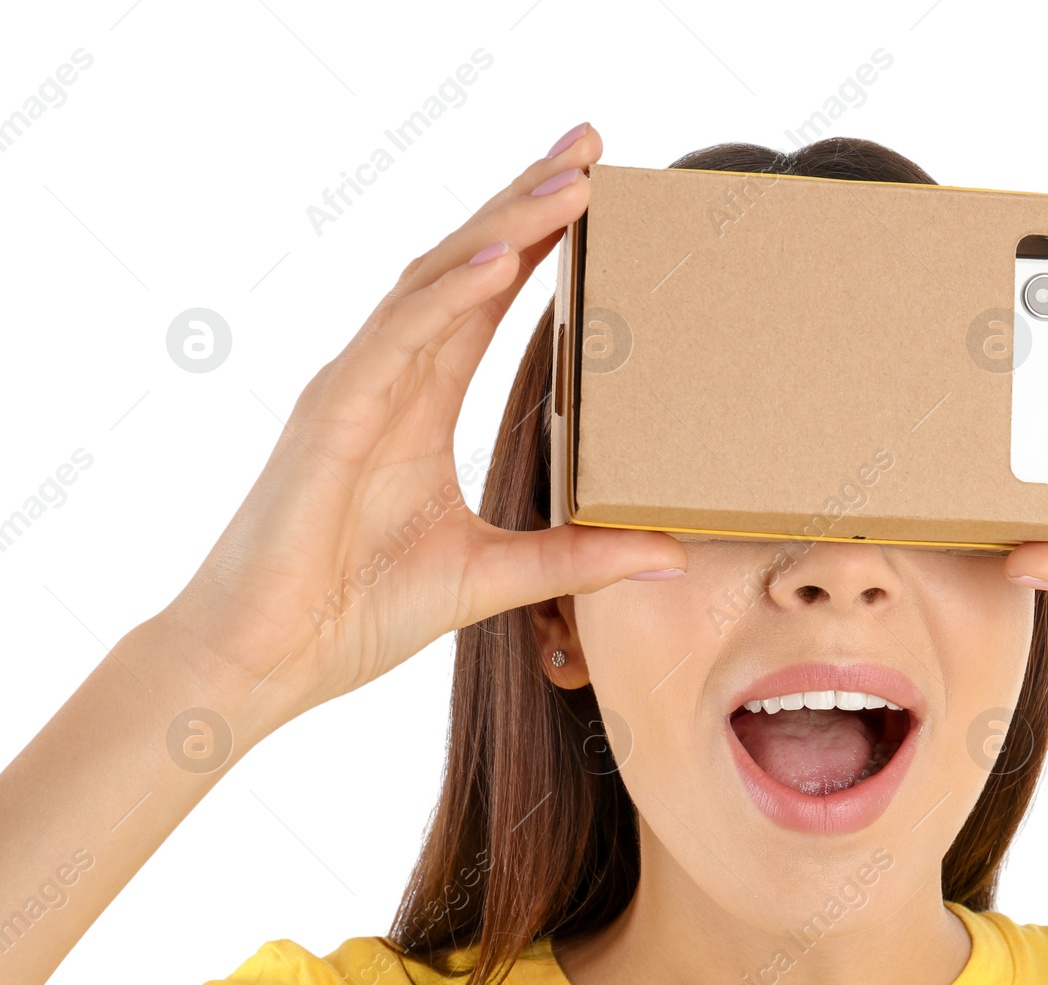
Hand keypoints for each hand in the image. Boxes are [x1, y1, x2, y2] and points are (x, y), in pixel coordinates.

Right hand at [159, 123, 686, 734]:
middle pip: (464, 267)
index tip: (594, 192)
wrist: (265, 663)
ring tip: (572, 181)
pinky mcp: (329, 418)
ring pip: (434, 283)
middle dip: (526, 202)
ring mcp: (354, 389)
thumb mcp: (493, 577)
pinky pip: (397, 339)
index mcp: (417, 405)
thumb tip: (669, 554)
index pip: (485, 302)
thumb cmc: (355, 613)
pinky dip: (448, 294)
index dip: (536, 243)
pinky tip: (501, 256)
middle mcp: (386, 379)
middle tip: (592, 145)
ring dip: (504, 227)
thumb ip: (577, 558)